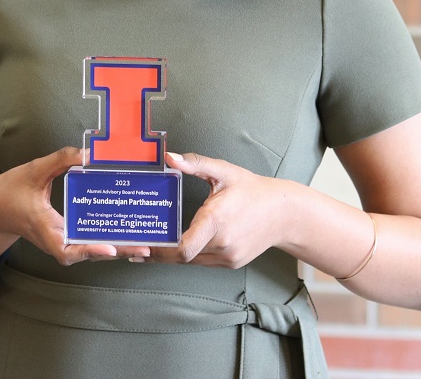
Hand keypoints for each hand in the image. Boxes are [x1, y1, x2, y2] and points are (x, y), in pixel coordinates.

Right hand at [0, 146, 149, 265]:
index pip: (66, 249)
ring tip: (142, 245)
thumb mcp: (34, 169)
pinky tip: (125, 235)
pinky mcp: (63, 236)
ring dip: (114, 249)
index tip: (108, 249)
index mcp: (44, 228)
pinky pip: (85, 242)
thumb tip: (88, 153)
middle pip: (87, 253)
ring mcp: (59, 240)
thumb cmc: (10, 191)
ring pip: (89, 250)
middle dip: (115, 253)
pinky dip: (105, 242)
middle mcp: (54, 239)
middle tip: (143, 248)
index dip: (88, 251)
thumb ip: (60, 160)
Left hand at [151, 151, 291, 267]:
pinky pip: (204, 262)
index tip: (143, 246)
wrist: (284, 213)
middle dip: (160, 254)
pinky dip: (190, 256)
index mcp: (216, 220)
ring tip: (150, 249)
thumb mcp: (223, 171)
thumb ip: (194, 164)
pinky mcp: (232, 262)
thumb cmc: (251, 189)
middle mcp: (222, 243)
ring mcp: (228, 256)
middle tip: (136, 250)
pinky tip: (177, 248)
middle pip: (182, 257)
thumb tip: (169, 157)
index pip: (183, 248)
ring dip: (173, 256)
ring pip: (192, 262)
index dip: (161, 251)